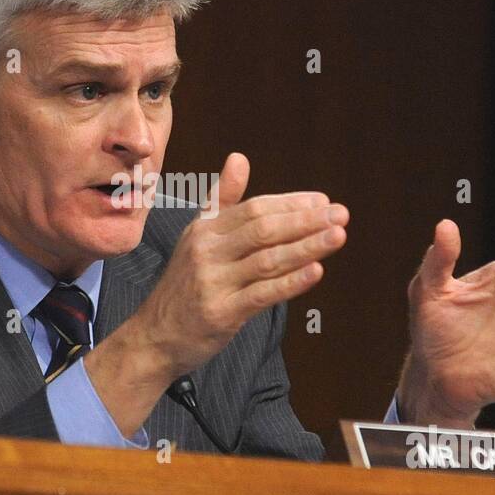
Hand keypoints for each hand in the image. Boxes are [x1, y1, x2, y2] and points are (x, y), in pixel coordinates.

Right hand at [84, 152, 348, 433]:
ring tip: (338, 236)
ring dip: (307, 247)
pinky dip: (291, 282)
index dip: (291, 204)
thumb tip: (239, 157)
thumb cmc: (184, 286)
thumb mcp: (197, 237)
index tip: (322, 202)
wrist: (154, 336)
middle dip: (305, 221)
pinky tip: (316, 272)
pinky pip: (262, 294)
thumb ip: (222, 199)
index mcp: (204, 230)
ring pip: (267, 259)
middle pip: (263, 229)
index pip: (254, 208)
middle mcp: (206, 251)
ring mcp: (213, 282)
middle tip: (340, 214)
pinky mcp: (221, 312)